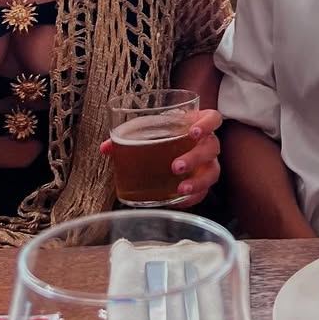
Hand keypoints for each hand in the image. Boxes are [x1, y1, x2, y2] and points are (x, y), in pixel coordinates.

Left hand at [101, 108, 222, 208]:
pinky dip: (193, 197)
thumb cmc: (163, 135)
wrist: (172, 147)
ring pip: (212, 172)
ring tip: (180, 188)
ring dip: (197, 181)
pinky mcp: (204, 182)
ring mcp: (208, 163)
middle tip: (176, 166)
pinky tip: (179, 200)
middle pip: (212, 148)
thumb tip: (106, 148)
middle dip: (195, 157)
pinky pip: (205, 191)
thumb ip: (128, 136)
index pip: (213, 119)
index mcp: (197, 124)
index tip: (193, 133)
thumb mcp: (148, 131)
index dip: (206, 125)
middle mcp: (207, 143)